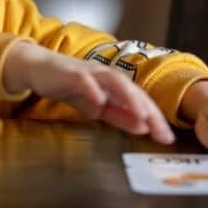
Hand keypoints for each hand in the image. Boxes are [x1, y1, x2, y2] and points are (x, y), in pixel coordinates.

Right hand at [3, 41, 174, 144]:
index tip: (167, 138)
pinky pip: (83, 80)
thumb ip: (119, 116)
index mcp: (115, 86)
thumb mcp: (97, 107)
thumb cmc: (71, 86)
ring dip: (130, 97)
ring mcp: (90, 73)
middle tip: (162, 133)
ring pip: (114, 81)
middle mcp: (107, 76)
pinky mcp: (70, 72)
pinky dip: (93, 88)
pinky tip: (99, 100)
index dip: (156, 119)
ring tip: (142, 115)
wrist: (39, 69)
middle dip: (149, 111)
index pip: (141, 101)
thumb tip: (143, 127)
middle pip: (134, 90)